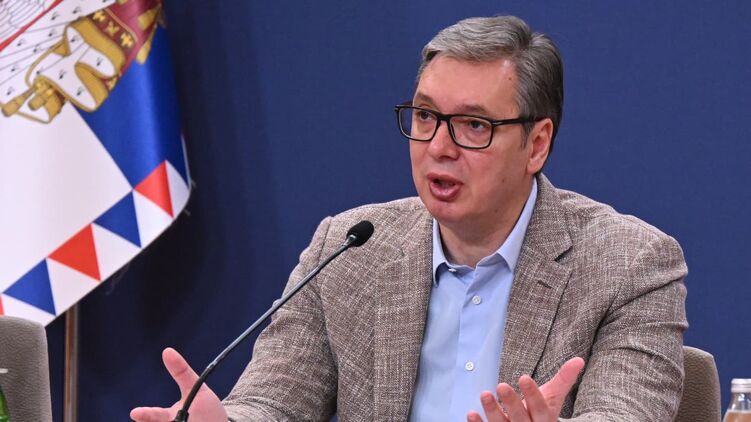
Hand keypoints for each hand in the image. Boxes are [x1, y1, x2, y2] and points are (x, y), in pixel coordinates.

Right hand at [130, 348, 227, 421]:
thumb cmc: (208, 411)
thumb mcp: (197, 389)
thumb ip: (182, 372)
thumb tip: (167, 351)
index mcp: (168, 418)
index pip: (154, 416)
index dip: (145, 415)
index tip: (136, 412)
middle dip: (158, 419)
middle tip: (173, 420)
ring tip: (191, 420)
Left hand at [467, 357, 584, 421]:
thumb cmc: (540, 414)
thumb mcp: (552, 398)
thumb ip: (563, 380)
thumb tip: (579, 360)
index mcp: (544, 419)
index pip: (540, 408)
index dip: (532, 394)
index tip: (523, 377)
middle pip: (521, 418)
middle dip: (511, 403)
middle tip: (501, 385)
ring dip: (492, 411)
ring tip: (484, 394)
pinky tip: (471, 413)